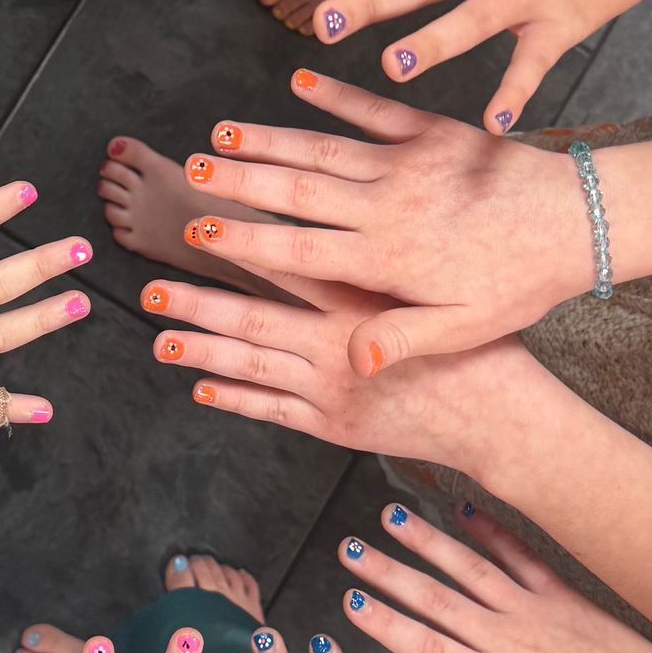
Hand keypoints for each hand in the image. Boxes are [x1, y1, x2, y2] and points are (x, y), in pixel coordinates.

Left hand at [146, 267, 539, 470]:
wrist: (501, 420)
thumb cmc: (480, 349)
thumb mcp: (436, 294)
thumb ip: (387, 269)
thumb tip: (344, 232)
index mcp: (362, 305)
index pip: (289, 268)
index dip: (242, 246)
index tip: (202, 227)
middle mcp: (336, 347)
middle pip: (252, 318)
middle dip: (198, 302)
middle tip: (150, 290)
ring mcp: (329, 391)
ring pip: (251, 365)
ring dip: (202, 349)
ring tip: (158, 338)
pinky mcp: (332, 425)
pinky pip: (272, 410)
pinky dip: (234, 399)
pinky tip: (200, 386)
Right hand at [178, 67, 588, 358]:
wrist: (582, 220)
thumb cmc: (521, 284)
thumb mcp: (465, 330)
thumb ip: (401, 340)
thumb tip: (348, 361)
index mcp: (387, 258)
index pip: (299, 249)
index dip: (246, 240)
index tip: (202, 233)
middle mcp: (388, 205)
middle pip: (297, 190)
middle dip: (239, 181)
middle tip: (191, 169)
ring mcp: (408, 163)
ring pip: (323, 148)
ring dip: (270, 139)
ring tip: (221, 133)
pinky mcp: (434, 132)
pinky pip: (374, 109)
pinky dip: (335, 94)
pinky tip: (297, 82)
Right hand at [341, 499, 651, 652]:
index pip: (426, 648)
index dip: (385, 622)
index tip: (349, 599)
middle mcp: (511, 640)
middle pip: (437, 599)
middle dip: (388, 572)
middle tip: (348, 549)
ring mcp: (538, 613)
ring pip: (472, 570)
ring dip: (428, 542)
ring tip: (391, 517)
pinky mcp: (565, 598)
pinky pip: (521, 557)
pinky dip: (492, 532)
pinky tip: (465, 510)